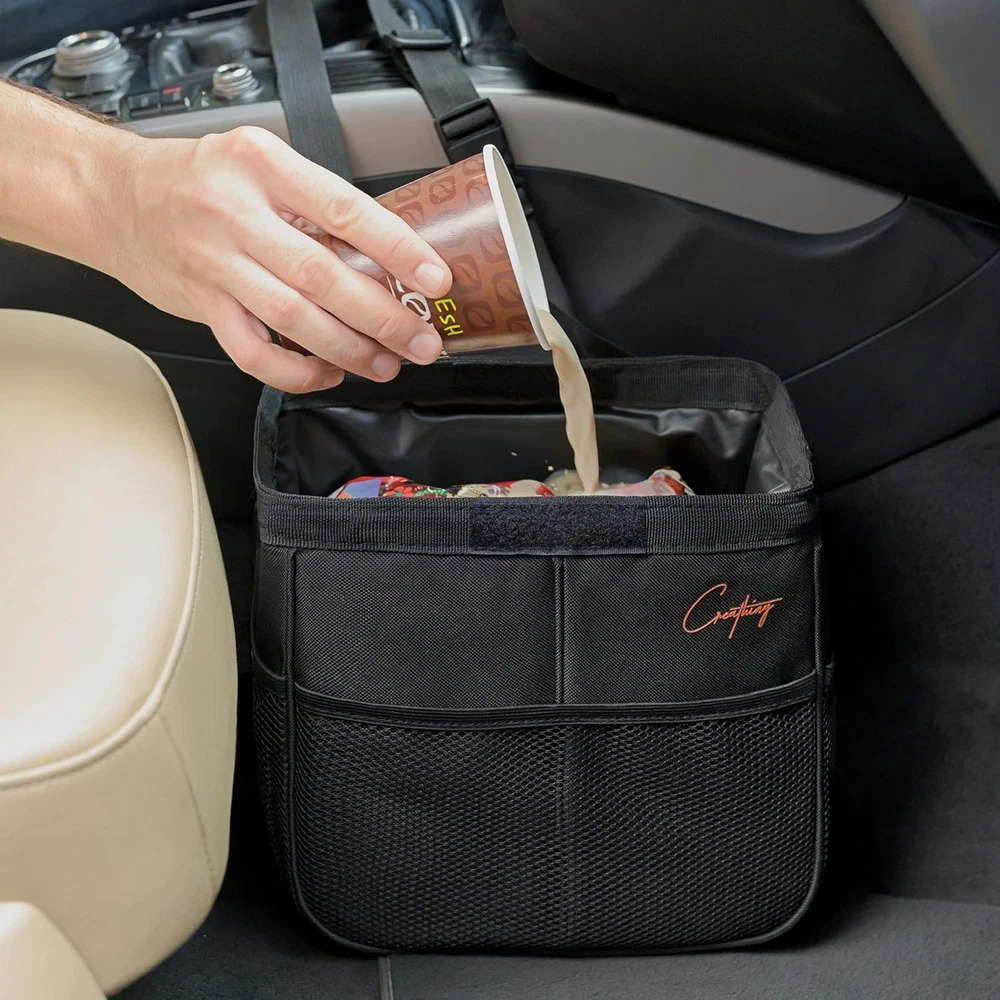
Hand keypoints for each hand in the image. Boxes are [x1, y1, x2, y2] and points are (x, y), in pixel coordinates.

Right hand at [113, 126, 452, 390]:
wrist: (116, 197)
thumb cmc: (198, 180)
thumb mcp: (259, 164)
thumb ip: (314, 203)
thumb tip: (388, 255)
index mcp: (263, 166)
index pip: (345, 210)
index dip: (397, 249)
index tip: (434, 279)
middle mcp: (236, 212)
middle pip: (323, 275)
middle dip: (383, 316)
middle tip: (421, 341)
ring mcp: (215, 262)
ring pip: (294, 318)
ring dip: (349, 349)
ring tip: (386, 363)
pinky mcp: (201, 305)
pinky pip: (254, 352)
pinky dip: (296, 372)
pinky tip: (326, 373)